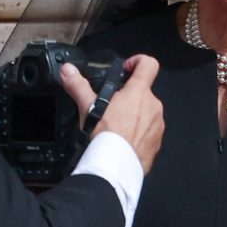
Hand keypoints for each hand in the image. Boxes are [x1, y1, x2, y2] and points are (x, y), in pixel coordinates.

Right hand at [63, 54, 165, 173]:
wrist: (117, 164)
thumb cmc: (106, 135)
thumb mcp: (88, 106)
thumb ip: (78, 85)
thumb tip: (68, 71)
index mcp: (138, 93)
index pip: (149, 65)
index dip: (138, 62)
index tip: (127, 69)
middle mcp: (153, 106)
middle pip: (144, 92)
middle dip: (129, 96)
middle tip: (112, 106)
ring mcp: (158, 124)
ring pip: (147, 112)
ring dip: (134, 114)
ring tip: (116, 124)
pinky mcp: (157, 140)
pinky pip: (149, 130)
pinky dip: (138, 131)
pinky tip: (124, 138)